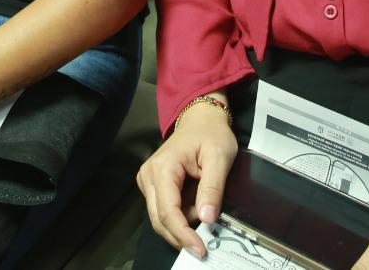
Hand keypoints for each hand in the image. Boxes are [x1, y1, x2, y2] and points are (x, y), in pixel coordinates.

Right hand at [135, 97, 236, 258]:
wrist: (201, 119)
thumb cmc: (210, 134)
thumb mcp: (220, 157)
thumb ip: (213, 188)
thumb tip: (207, 218)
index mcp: (163, 167)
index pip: (168, 211)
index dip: (183, 233)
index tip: (199, 248)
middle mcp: (149, 175)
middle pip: (159, 219)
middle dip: (181, 235)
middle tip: (204, 246)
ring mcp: (148, 180)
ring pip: (160, 217)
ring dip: (182, 225)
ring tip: (204, 213)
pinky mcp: (153, 185)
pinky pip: (164, 210)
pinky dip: (181, 216)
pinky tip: (195, 209)